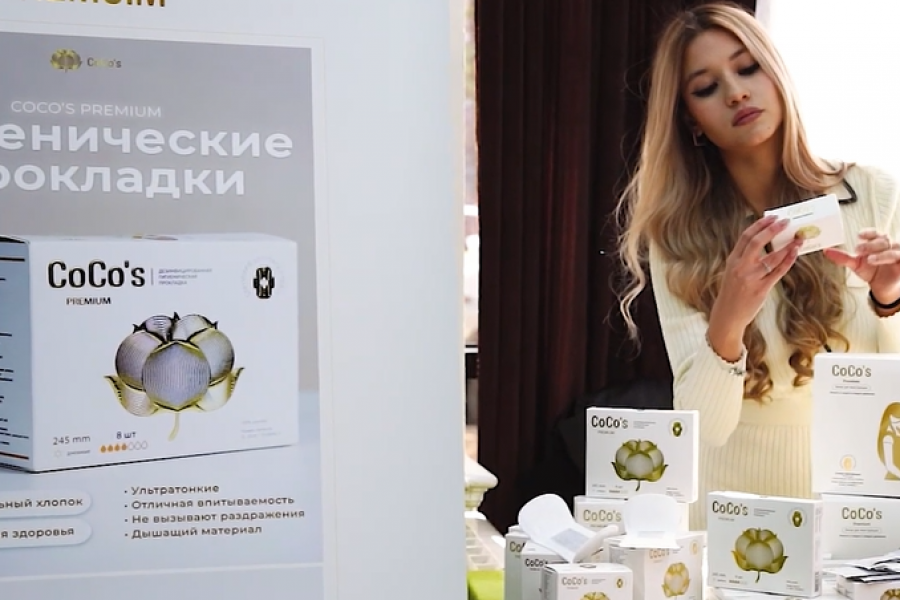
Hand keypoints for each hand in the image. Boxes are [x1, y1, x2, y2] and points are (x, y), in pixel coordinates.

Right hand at [707, 215, 801, 360]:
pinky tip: (794, 253)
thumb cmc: (732, 292)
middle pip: (757, 242)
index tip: (772, 216)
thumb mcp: (732, 272)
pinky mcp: (761, 289)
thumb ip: (744, 258)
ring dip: (787, 246)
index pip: (746, 237)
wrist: (728, 315)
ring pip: (772, 257)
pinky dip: (788, 261)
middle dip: (772, 229)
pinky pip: (778, 272)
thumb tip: (763, 242)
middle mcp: (740, 267)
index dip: (760, 225)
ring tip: (798, 238)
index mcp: (733, 260)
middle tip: (786, 221)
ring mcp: (751, 278)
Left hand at [824, 229, 899, 303]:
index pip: (875, 233)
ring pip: (893, 249)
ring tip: (870, 259)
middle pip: (883, 240)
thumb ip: (843, 257)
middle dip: (871, 244)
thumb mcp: (856, 264)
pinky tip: (889, 262)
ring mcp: (898, 254)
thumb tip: (826, 251)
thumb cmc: (872, 271)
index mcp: (877, 242)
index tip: (859, 235)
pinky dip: (894, 258)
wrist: (883, 287)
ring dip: (882, 254)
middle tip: (859, 250)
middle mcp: (890, 246)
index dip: (868, 233)